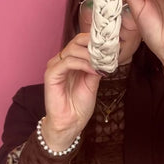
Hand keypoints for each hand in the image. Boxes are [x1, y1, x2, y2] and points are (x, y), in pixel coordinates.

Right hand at [42, 33, 100, 149]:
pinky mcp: (51, 75)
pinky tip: (93, 70)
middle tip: (109, 51)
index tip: (112, 45)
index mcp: (71, 60)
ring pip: (72, 49)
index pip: (82, 41)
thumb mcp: (93, 82)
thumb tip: (107, 55)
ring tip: (103, 62)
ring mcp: (55, 66)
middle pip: (77, 41)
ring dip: (90, 54)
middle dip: (94, 44)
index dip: (96, 40)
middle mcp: (62, 60)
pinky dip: (83, 64)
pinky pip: (67, 62)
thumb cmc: (80, 104)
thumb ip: (97, 67)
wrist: (71, 123)